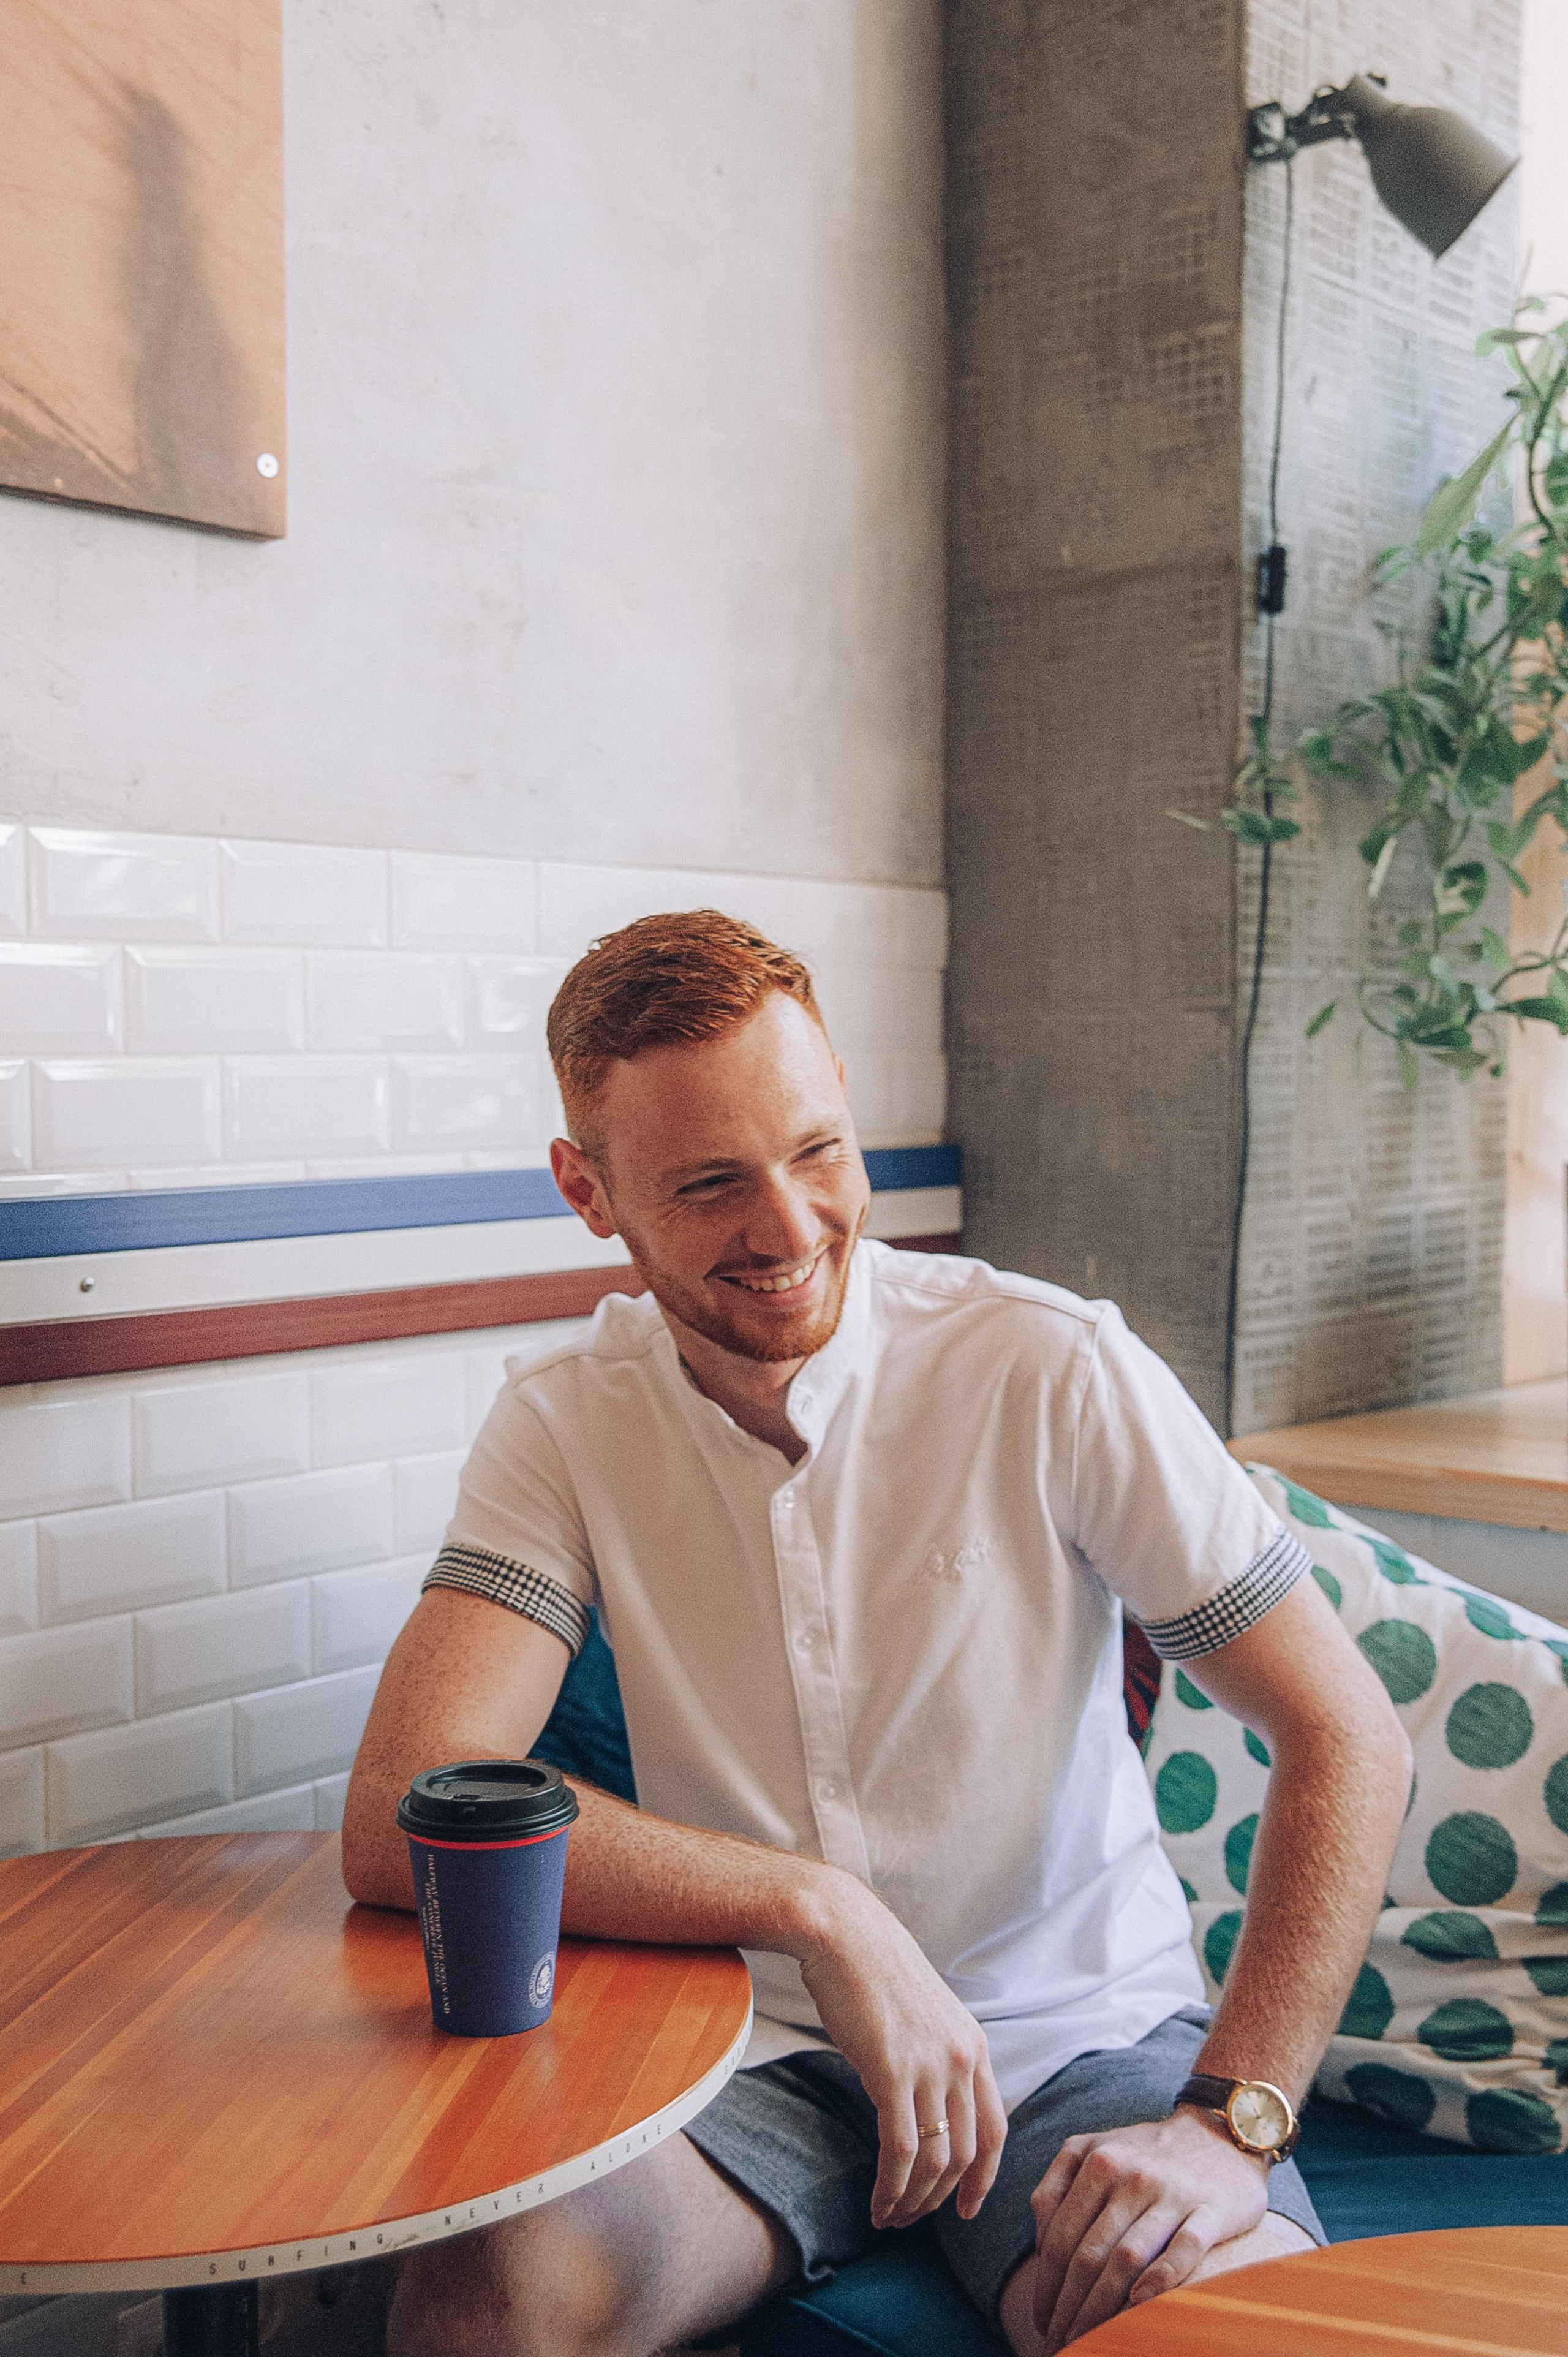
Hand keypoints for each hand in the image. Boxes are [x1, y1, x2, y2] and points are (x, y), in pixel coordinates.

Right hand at [794, 1873, 1006, 2231]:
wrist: (844, 1932)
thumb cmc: (874, 1971)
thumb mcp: (926, 2016)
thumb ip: (936, 2057)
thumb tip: (927, 2103)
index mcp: (975, 2046)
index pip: (996, 2129)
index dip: (985, 2177)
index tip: (967, 2207)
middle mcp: (962, 2059)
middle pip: (966, 2153)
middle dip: (940, 2198)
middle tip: (913, 2218)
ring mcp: (930, 2066)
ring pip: (935, 2160)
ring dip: (913, 2201)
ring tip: (890, 2216)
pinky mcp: (893, 2072)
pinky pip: (901, 2150)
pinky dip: (892, 2186)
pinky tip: (878, 2201)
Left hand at [1031, 2107, 1268, 2349]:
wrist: (1219, 2134)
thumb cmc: (1145, 2152)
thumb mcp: (1092, 2149)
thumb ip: (1057, 2185)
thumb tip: (1040, 2243)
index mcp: (1099, 2161)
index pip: (1062, 2235)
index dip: (1047, 2283)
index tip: (1040, 2317)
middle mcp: (1132, 2175)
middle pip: (1090, 2253)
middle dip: (1069, 2305)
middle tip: (1060, 2340)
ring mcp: (1172, 2193)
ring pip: (1128, 2258)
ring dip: (1103, 2307)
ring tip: (1087, 2339)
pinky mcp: (1211, 2210)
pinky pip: (1184, 2250)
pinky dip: (1161, 2278)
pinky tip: (1139, 2303)